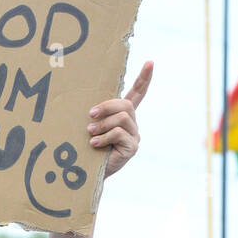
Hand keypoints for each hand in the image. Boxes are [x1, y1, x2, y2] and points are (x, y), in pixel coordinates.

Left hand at [88, 60, 152, 178]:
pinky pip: (119, 133)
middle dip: (106, 107)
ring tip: (90, 133)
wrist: (87, 174)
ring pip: (122, 117)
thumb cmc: (86, 148)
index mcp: (124, 115)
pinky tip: (95, 144)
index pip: (137, 93)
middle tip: (90, 116)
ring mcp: (134, 135)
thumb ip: (96, 115)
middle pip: (125, 104)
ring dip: (103, 124)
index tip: (151, 62)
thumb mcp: (92, 126)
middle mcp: (132, 124)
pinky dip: (104, 137)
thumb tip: (91, 108)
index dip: (144, 78)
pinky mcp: (132, 147)